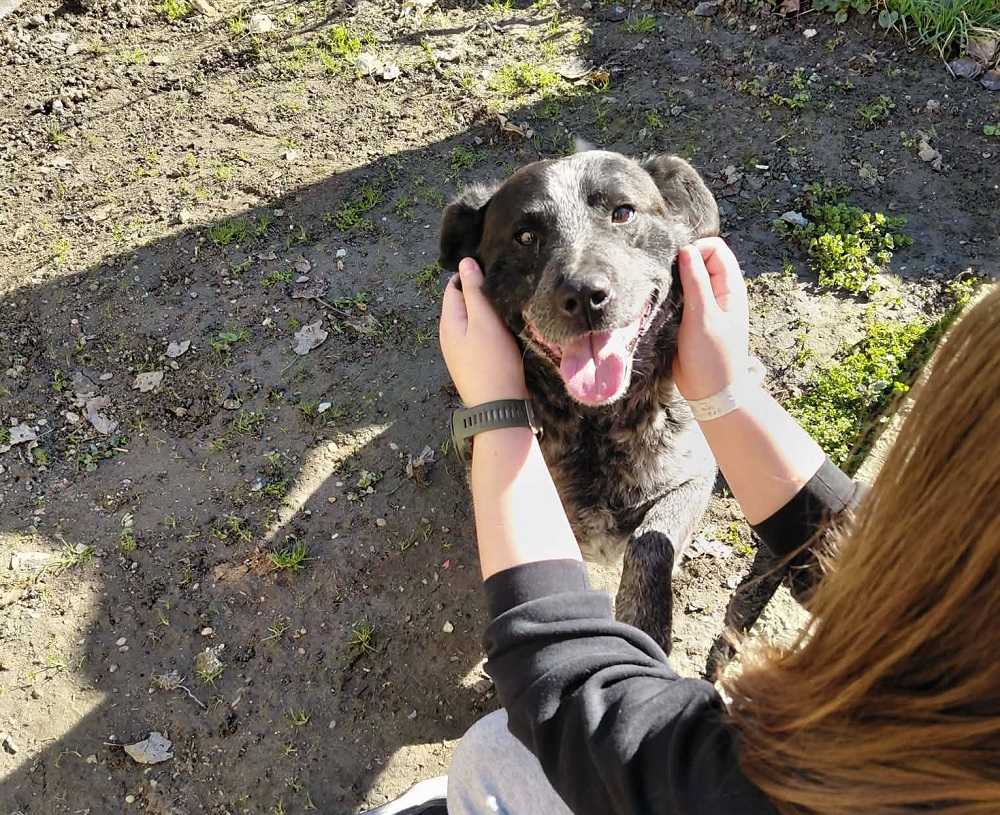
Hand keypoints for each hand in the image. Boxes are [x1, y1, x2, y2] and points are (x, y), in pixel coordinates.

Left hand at [439, 258, 527, 405]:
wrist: (499, 408)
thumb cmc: (493, 362)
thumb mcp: (484, 321)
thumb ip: (474, 291)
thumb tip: (465, 262)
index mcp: (448, 322)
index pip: (454, 287)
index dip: (472, 275)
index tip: (495, 271)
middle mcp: (450, 335)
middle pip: (463, 303)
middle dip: (480, 294)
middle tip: (505, 287)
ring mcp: (461, 351)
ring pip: (473, 321)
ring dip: (487, 313)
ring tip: (508, 305)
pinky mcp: (474, 362)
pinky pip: (480, 336)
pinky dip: (490, 329)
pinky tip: (505, 329)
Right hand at [672, 237, 750, 400]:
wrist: (710, 393)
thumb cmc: (712, 357)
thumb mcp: (703, 317)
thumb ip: (695, 282)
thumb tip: (685, 250)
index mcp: (730, 287)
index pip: (715, 248)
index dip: (696, 249)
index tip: (677, 265)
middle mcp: (718, 292)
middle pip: (700, 260)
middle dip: (682, 262)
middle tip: (665, 278)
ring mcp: (704, 305)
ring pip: (687, 278)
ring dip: (674, 280)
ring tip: (661, 291)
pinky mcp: (690, 318)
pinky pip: (679, 296)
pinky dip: (669, 295)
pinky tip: (659, 303)